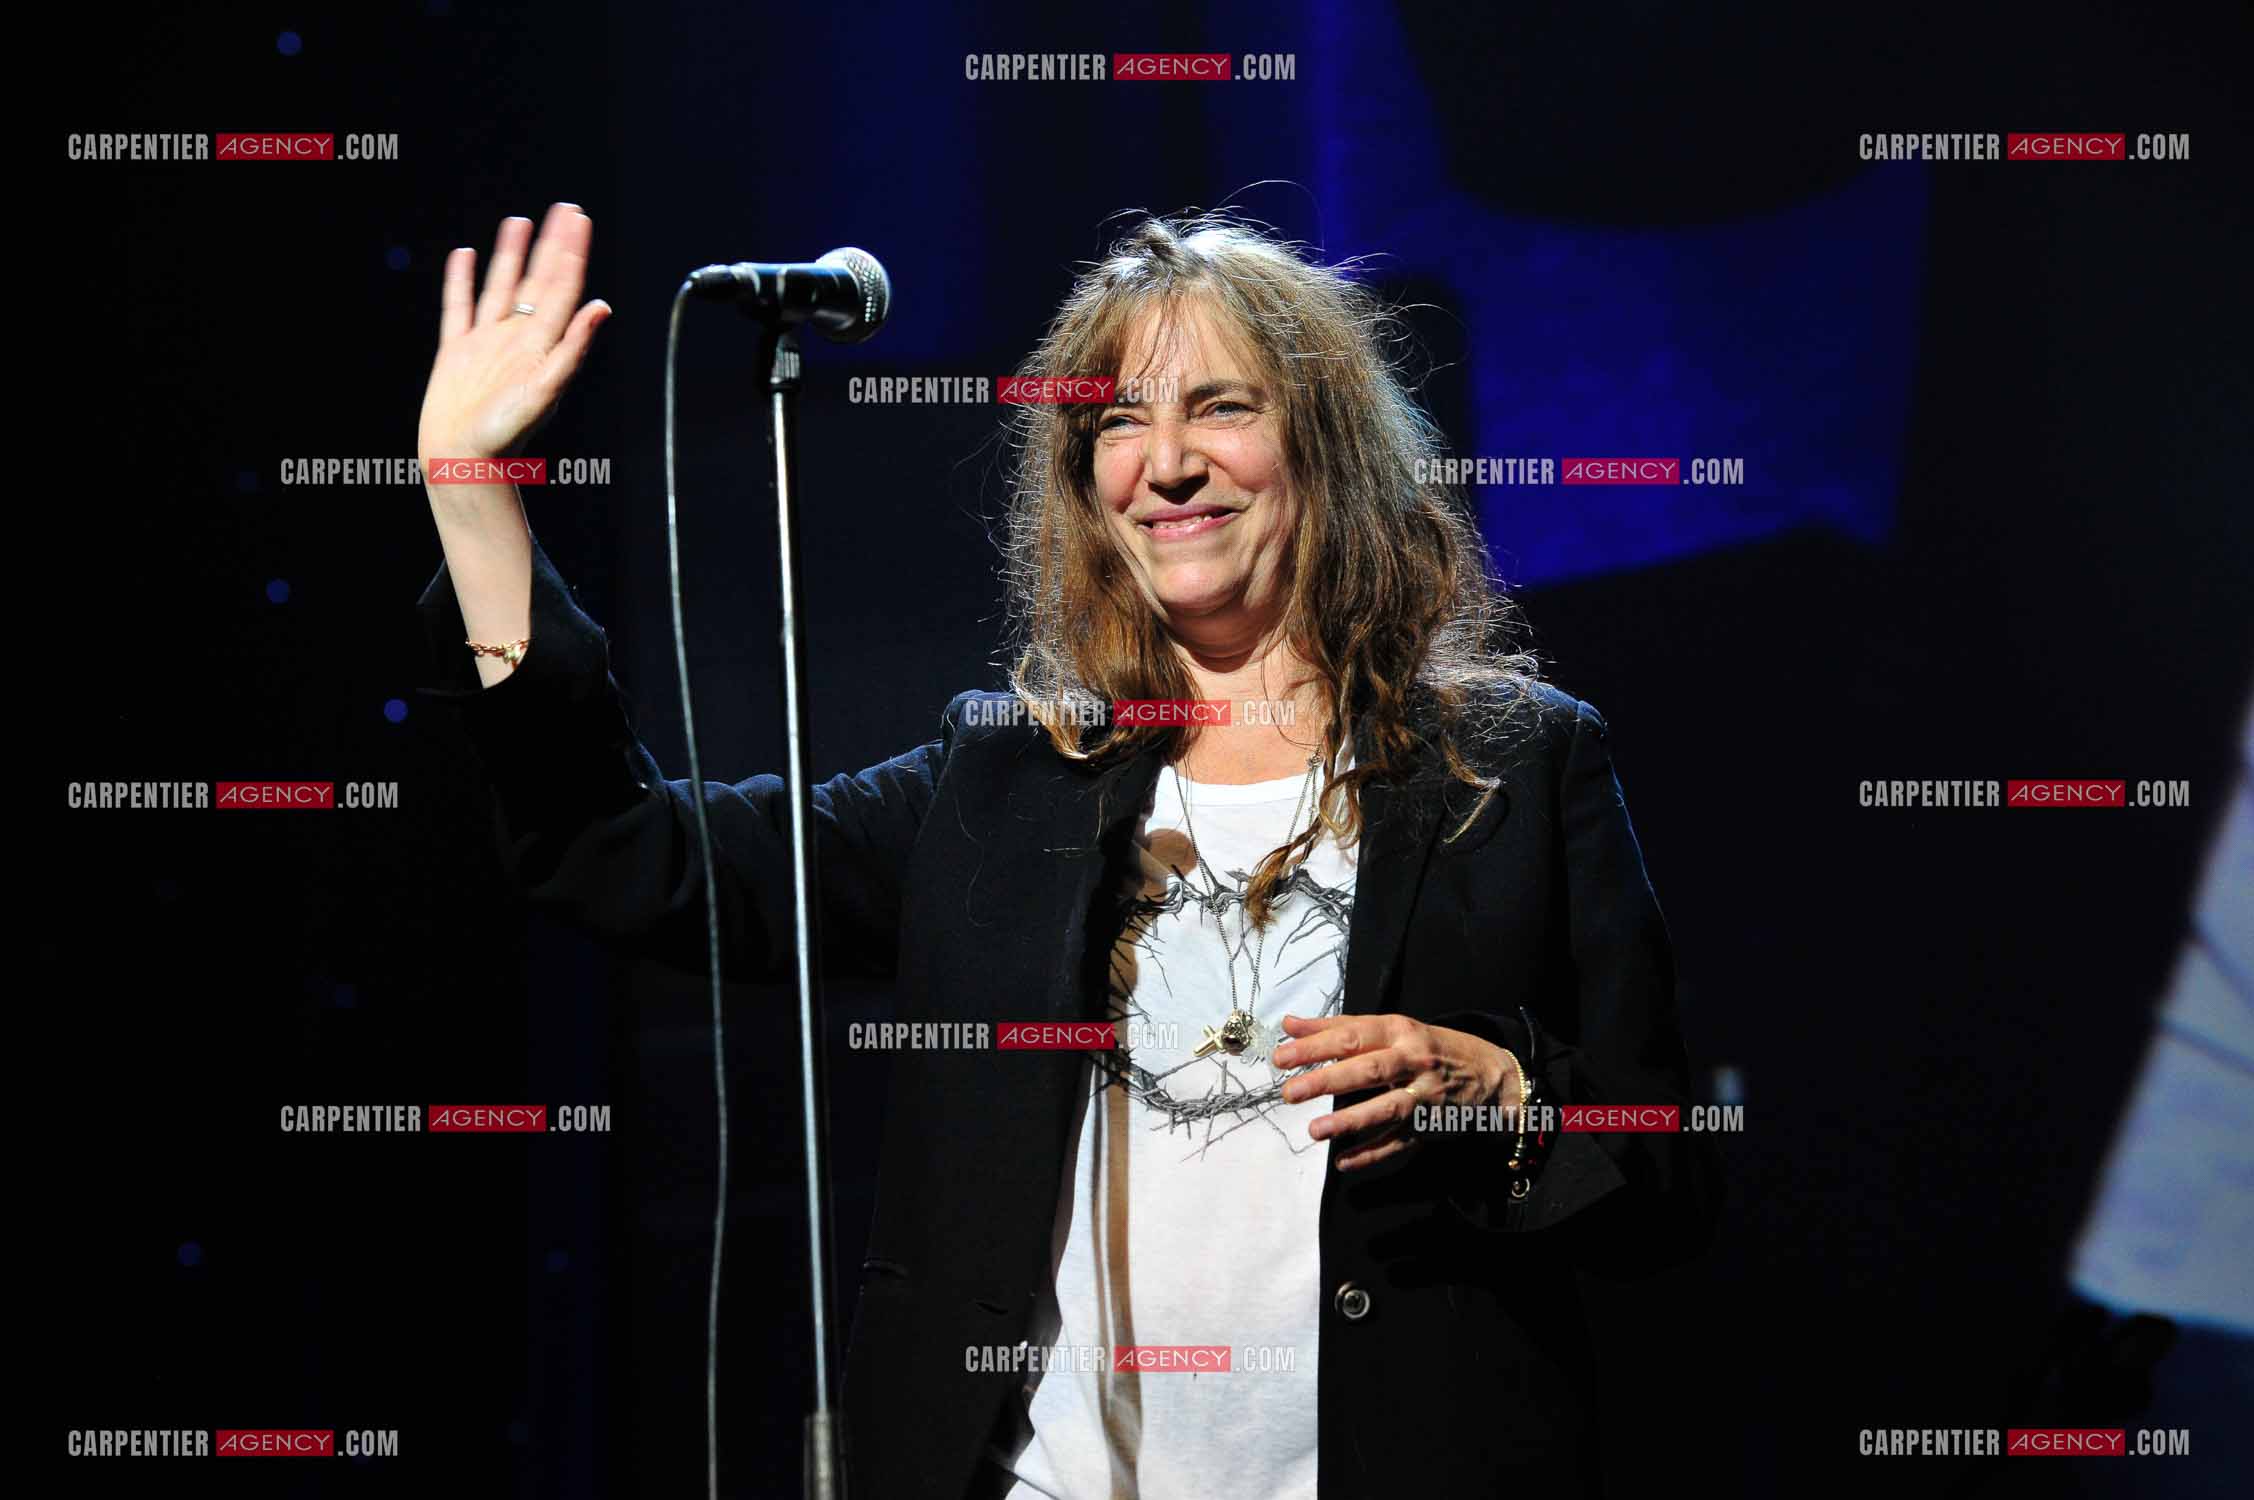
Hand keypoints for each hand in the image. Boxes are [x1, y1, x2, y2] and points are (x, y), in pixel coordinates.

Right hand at [418, 203, 610, 463]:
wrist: (463, 460)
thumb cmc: (505, 434)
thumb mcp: (545, 389)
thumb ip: (573, 349)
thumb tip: (601, 309)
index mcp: (542, 344)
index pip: (563, 288)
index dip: (572, 252)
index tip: (580, 220)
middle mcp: (518, 339)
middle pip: (538, 280)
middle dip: (553, 245)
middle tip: (566, 209)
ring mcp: (487, 342)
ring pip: (500, 286)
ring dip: (512, 255)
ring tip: (520, 221)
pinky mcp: (457, 351)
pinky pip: (459, 307)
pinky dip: (461, 280)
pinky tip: (466, 255)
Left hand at [1271, 1013, 1518, 1170]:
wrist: (1491, 1075)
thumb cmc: (1429, 1047)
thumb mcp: (1391, 1028)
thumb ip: (1338, 1027)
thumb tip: (1289, 1025)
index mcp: (1400, 1031)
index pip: (1353, 1036)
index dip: (1316, 1046)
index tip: (1281, 1057)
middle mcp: (1414, 1061)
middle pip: (1368, 1070)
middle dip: (1327, 1080)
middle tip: (1290, 1093)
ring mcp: (1424, 1097)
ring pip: (1386, 1109)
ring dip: (1350, 1121)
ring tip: (1315, 1130)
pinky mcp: (1430, 1127)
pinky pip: (1399, 1143)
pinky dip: (1372, 1154)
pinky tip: (1343, 1161)